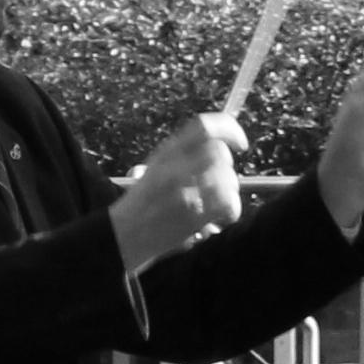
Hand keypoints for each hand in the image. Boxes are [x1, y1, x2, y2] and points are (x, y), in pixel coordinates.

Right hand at [115, 112, 244, 270]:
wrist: (123, 236)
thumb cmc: (144, 204)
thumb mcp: (157, 167)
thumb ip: (186, 155)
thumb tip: (224, 148)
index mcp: (167, 152)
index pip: (204, 127)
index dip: (229, 129)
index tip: (240, 143)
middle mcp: (175, 167)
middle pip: (220, 154)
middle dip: (227, 170)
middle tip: (218, 185)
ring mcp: (184, 190)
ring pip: (228, 179)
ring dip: (229, 193)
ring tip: (215, 205)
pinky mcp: (193, 215)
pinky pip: (229, 204)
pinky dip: (230, 212)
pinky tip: (218, 218)